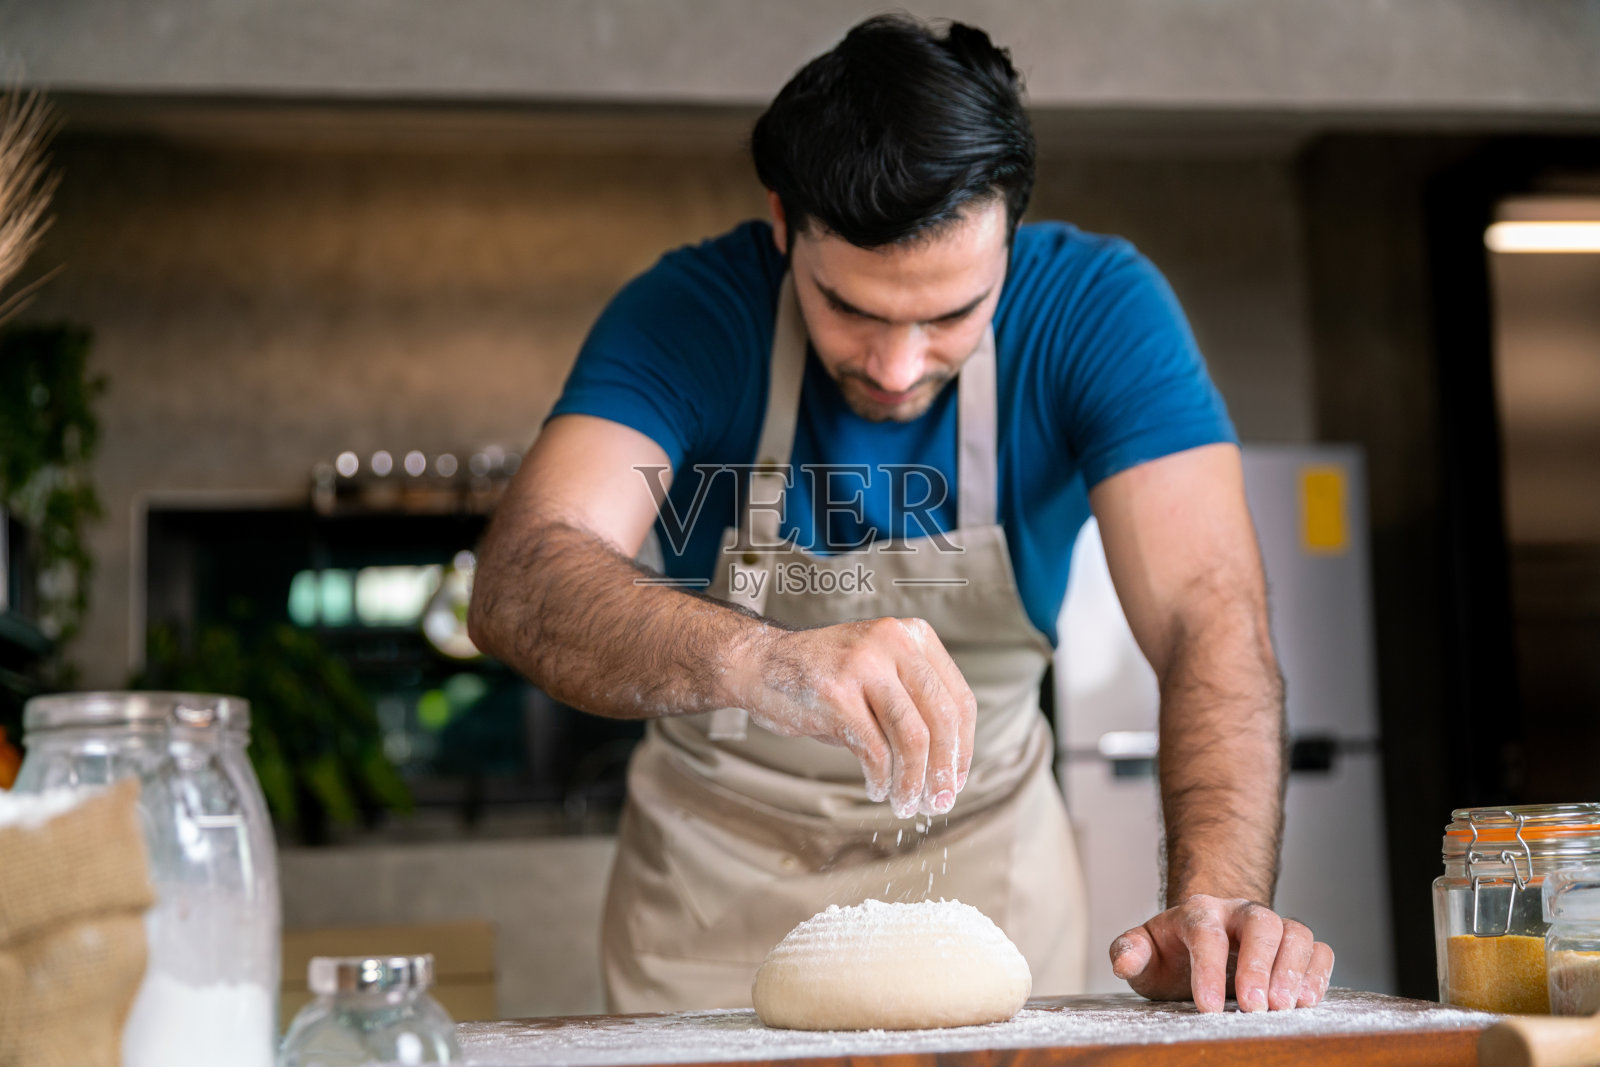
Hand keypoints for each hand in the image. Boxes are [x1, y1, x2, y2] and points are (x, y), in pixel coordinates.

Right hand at [732, 617, 976, 817]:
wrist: (760, 663)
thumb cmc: (824, 677)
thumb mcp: (880, 673)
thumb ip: (915, 704)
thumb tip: (949, 765)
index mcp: (912, 636)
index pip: (960, 700)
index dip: (964, 748)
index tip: (956, 779)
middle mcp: (893, 644)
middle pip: (942, 719)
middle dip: (945, 771)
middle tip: (939, 802)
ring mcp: (863, 666)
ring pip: (913, 737)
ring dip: (914, 781)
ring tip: (907, 803)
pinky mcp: (836, 695)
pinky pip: (874, 750)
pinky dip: (881, 778)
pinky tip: (876, 788)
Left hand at [1110, 895, 1333, 1012]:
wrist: (1199, 945)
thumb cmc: (1171, 954)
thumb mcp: (1143, 954)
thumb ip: (1129, 953)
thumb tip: (1124, 962)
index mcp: (1198, 911)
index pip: (1205, 933)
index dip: (1208, 970)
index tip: (1208, 1008)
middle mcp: (1239, 912)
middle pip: (1259, 924)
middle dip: (1259, 966)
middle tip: (1255, 1007)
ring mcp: (1273, 926)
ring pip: (1295, 933)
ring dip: (1293, 970)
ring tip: (1284, 1008)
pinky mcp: (1296, 945)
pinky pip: (1318, 950)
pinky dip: (1317, 973)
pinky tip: (1306, 1002)